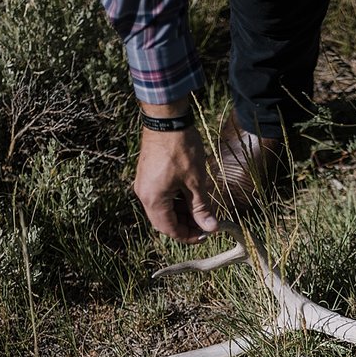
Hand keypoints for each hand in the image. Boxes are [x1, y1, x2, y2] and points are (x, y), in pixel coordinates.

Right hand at [134, 102, 217, 243]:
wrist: (166, 120)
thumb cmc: (181, 149)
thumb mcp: (196, 182)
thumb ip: (202, 207)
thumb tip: (211, 227)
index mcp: (153, 200)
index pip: (170, 229)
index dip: (188, 236)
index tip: (206, 234)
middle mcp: (144, 195)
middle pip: (163, 221)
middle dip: (185, 225)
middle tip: (206, 223)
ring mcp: (143, 184)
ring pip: (162, 209)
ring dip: (181, 213)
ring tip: (201, 209)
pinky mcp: (147, 176)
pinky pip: (160, 197)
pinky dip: (175, 201)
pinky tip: (190, 197)